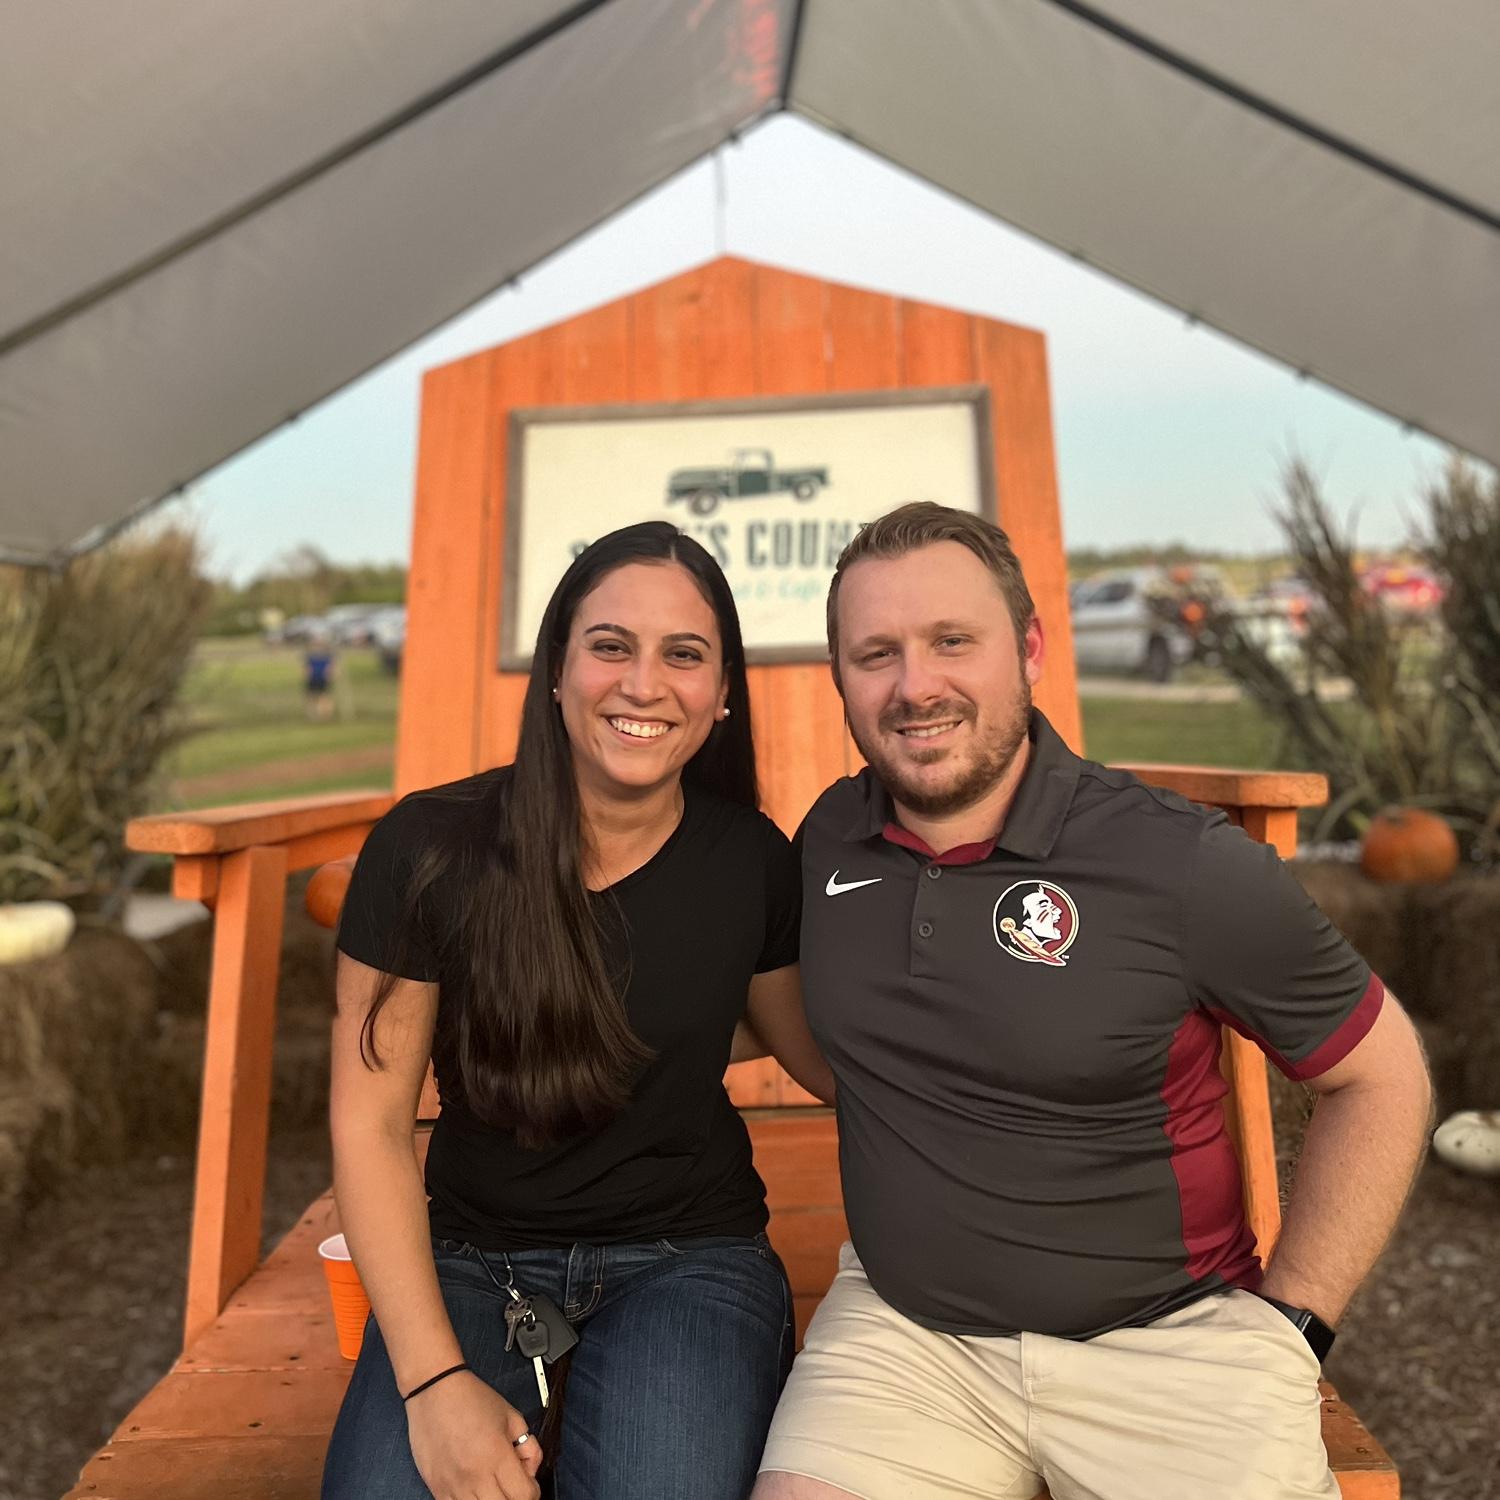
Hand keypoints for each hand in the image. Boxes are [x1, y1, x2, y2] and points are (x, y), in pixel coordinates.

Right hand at [406, 1370, 542, 1499]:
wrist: (435, 1390)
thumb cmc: (471, 1399)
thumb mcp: (512, 1416)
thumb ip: (529, 1446)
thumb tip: (530, 1470)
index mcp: (497, 1455)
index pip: (524, 1495)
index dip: (532, 1491)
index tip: (529, 1483)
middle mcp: (475, 1475)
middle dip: (513, 1498)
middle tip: (511, 1485)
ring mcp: (454, 1485)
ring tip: (491, 1484)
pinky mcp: (437, 1488)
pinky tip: (472, 1487)